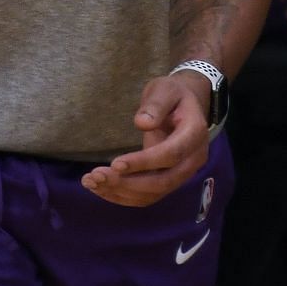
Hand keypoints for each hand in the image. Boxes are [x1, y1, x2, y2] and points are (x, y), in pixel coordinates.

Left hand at [83, 72, 211, 206]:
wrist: (184, 105)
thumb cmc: (173, 94)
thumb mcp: (164, 89)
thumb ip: (156, 104)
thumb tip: (142, 123)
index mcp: (195, 134)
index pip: (171, 155)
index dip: (144, 162)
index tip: (115, 163)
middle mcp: (193, 159)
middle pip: (163, 181)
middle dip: (128, 183)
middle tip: (96, 176)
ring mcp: (183, 174)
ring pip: (153, 194)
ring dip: (121, 192)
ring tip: (91, 182)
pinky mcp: (169, 181)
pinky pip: (148, 196)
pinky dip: (124, 196)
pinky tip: (101, 189)